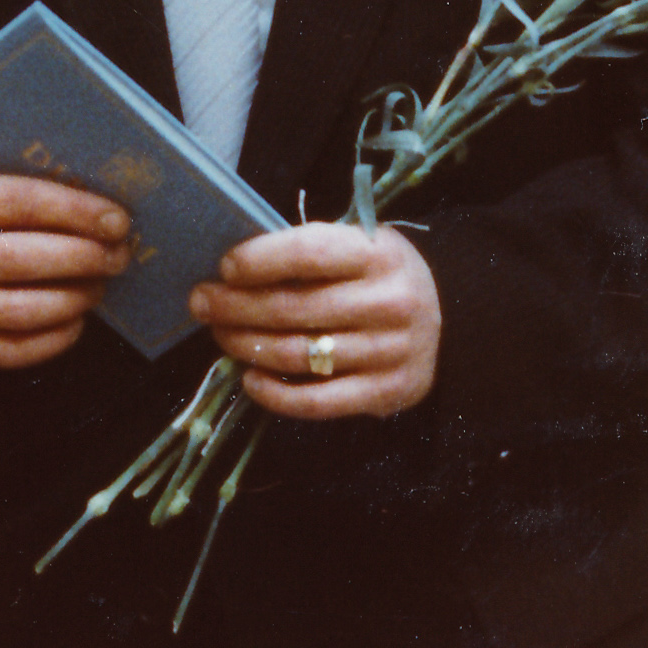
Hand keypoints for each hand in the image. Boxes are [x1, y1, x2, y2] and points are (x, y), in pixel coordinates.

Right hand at [0, 174, 132, 369]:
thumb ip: (18, 195)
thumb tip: (98, 209)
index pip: (17, 202)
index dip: (74, 211)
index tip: (117, 220)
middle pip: (22, 259)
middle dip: (84, 257)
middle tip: (117, 255)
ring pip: (22, 310)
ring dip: (75, 297)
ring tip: (99, 285)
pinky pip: (15, 350)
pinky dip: (56, 337)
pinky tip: (76, 319)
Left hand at [192, 223, 441, 419]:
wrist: (447, 319)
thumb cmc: (379, 275)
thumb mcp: (358, 245)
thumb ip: (310, 252)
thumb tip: (233, 270)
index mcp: (380, 253)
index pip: (309, 254)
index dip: (259, 260)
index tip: (225, 268)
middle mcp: (390, 302)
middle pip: (294, 308)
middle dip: (235, 306)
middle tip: (201, 303)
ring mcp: (391, 352)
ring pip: (298, 354)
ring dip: (247, 346)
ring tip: (220, 335)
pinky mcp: (388, 393)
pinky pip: (318, 401)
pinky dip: (275, 394)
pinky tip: (250, 379)